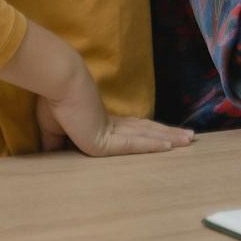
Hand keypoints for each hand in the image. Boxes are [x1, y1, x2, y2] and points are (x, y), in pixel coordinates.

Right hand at [34, 71, 194, 157]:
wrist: (57, 86)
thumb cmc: (54, 103)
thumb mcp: (53, 130)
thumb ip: (55, 144)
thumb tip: (50, 155)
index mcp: (101, 123)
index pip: (131, 130)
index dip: (148, 133)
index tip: (163, 137)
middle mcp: (112, 125)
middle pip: (146, 131)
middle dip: (167, 135)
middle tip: (189, 137)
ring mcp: (112, 130)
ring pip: (147, 136)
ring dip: (169, 138)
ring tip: (190, 139)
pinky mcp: (106, 140)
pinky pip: (134, 144)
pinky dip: (152, 145)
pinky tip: (169, 147)